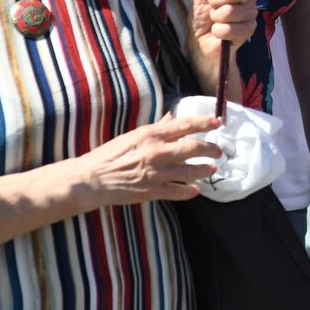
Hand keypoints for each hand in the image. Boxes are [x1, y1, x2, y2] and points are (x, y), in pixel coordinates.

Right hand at [74, 115, 221, 206]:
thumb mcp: (133, 135)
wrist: (91, 180)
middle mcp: (157, 152)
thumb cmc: (109, 155)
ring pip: (190, 171)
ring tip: (211, 169)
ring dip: (204, 170)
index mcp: (152, 135)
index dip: (204, 123)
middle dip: (210, 149)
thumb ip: (156, 128)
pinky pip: (178, 192)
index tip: (217, 123)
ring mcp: (156, 173)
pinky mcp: (153, 191)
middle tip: (218, 151)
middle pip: (193, 148)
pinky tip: (195, 190)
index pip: (184, 125)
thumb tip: (171, 117)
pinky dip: (189, 192)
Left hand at [192, 0, 258, 59]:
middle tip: (211, 8)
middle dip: (215, 1)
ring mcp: (251, 12)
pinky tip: (220, 33)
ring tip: (216, 22)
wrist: (202, 43)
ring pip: (230, 11)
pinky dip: (219, 32)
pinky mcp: (250, 29)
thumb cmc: (201, 17)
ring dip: (216, 19)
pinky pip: (231, 28)